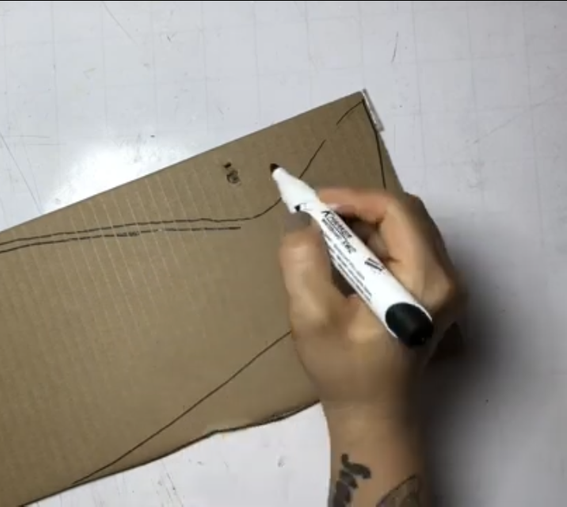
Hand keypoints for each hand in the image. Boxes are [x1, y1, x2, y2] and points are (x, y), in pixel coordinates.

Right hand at [278, 188, 462, 421]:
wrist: (373, 414)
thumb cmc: (345, 370)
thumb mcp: (312, 318)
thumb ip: (303, 264)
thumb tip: (303, 223)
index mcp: (426, 281)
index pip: (396, 211)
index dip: (353, 198)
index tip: (312, 204)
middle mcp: (446, 277)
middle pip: (404, 214)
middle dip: (356, 208)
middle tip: (314, 217)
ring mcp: (444, 285)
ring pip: (404, 228)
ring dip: (362, 224)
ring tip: (322, 236)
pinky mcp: (433, 292)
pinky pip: (404, 247)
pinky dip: (371, 241)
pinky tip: (341, 257)